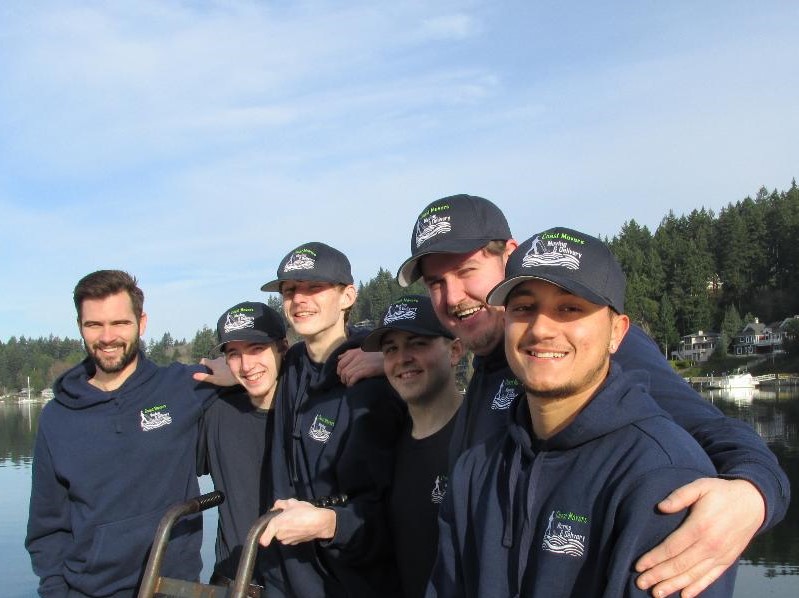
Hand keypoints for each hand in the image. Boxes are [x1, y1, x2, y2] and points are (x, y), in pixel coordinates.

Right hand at [192, 356, 236, 386]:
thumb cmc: (227, 377)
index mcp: (213, 363)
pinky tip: (228, 370)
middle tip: (213, 372)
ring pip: (219, 361)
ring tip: (221, 372)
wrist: (242, 373)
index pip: (203, 360)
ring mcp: (226, 359)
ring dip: (219, 365)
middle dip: (211, 365)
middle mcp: (218, 359)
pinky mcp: (232, 360)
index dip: (202, 363)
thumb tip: (193, 375)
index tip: (203, 368)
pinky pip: (226, 361)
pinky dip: (225, 365)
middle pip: (212, 361)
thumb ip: (204, 377)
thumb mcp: (215, 379)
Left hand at [259, 499, 336, 545]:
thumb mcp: (291, 502)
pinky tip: (301, 526)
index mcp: (276, 525)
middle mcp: (280, 536)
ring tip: (296, 520)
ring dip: (286, 529)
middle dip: (279, 524)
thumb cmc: (304, 512)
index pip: (263, 539)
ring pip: (283, 535)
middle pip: (275, 532)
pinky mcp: (295, 543)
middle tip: (288, 516)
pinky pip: (290, 537)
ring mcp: (288, 541)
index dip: (263, 535)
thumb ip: (280, 504)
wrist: (319, 523)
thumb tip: (275, 507)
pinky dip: (293, 533)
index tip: (267, 528)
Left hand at [336, 348, 383, 386]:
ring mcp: (362, 363)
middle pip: (343, 369)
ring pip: (347, 374)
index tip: (342, 375)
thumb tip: (338, 357)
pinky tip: (352, 385)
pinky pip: (354, 378)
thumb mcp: (363, 351)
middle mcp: (357, 357)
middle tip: (345, 382)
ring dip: (346, 381)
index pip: (340, 362)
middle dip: (342, 377)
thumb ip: (350, 353)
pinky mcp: (367, 370)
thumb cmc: (376, 356)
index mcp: (355, 352)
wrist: (390, 359)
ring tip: (349, 384)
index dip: (339, 371)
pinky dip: (351, 383)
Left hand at [635, 477, 764, 597]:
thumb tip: (661, 507)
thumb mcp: (700, 486)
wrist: (754, 503)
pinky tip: (684, 595)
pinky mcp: (727, 560)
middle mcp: (710, 545)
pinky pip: (710, 577)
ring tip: (656, 594)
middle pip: (679, 565)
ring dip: (673, 585)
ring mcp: (720, 555)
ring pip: (693, 575)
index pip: (671, 548)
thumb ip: (680, 496)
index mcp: (700, 526)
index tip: (638, 565)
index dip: (653, 558)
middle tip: (640, 583)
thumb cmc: (721, 493)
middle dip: (658, 576)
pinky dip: (696, 588)